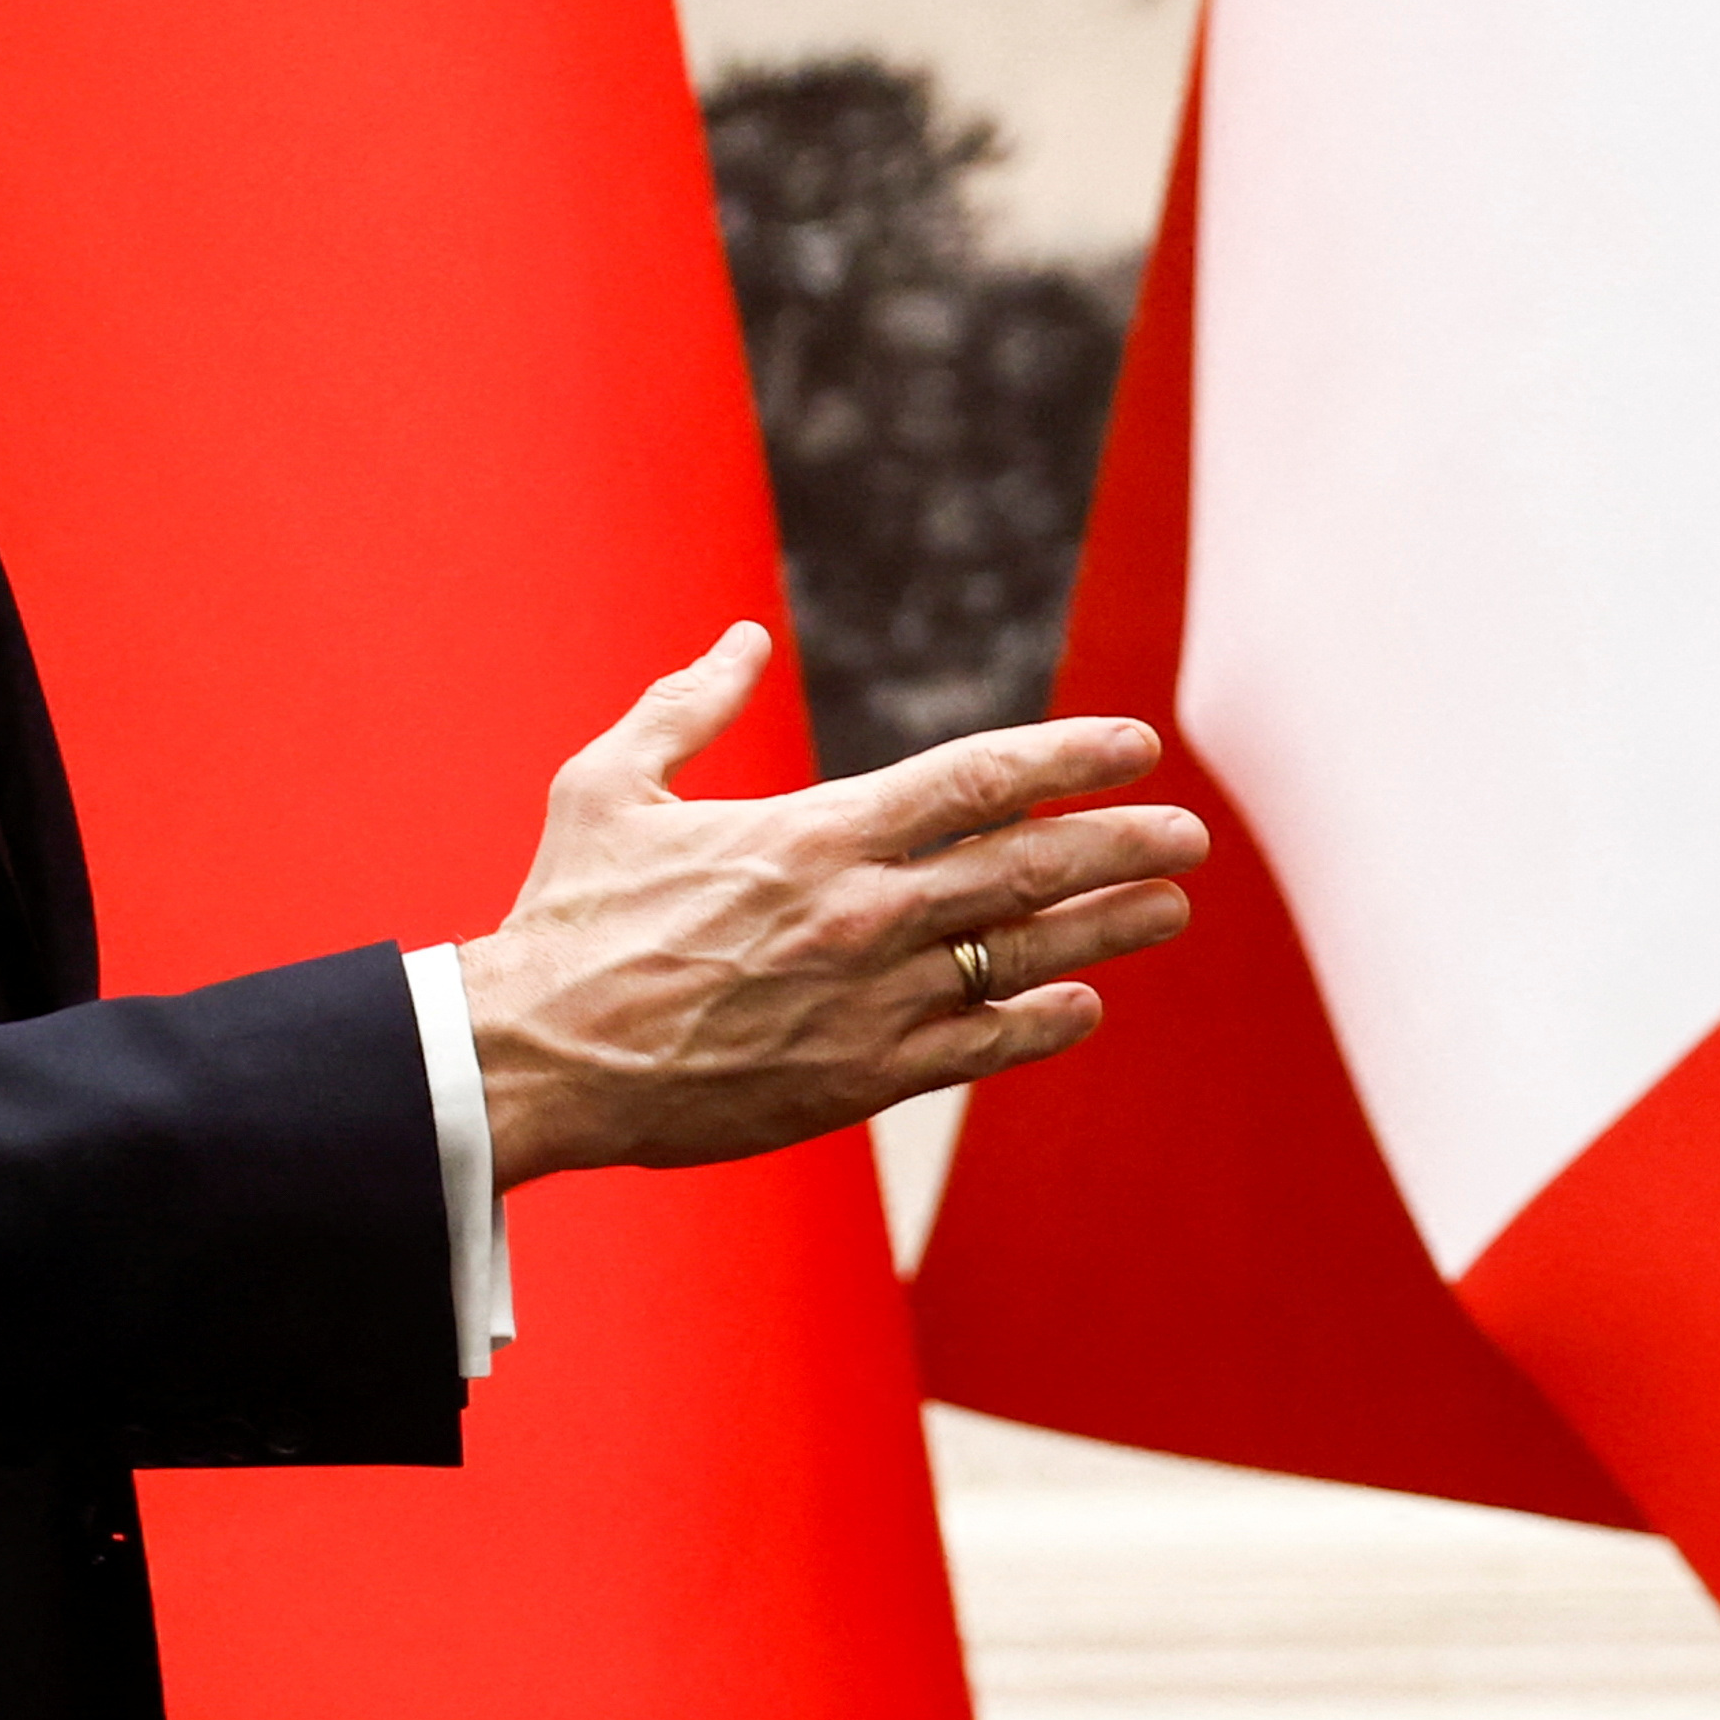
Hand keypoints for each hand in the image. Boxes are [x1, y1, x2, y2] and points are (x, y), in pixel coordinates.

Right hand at [454, 622, 1203, 1185]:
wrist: (530, 1058)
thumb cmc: (567, 918)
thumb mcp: (610, 784)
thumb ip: (687, 706)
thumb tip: (743, 641)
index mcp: (816, 833)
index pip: (981, 781)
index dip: (1072, 759)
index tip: (1139, 747)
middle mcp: (862, 913)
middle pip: (1029, 867)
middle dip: (1122, 845)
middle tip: (1188, 837)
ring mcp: (869, 1001)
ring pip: (1022, 956)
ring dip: (1108, 929)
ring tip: (1170, 910)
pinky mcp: (857, 1078)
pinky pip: (980, 1046)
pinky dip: (1042, 1023)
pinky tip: (1085, 1006)